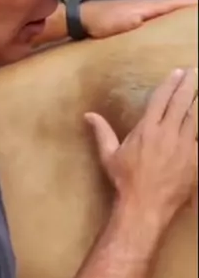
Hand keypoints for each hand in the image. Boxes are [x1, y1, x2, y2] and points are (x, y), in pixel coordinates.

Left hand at [80, 0, 197, 38]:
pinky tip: (162, 34)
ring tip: (187, 27)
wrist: (81, 20)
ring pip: (161, 15)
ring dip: (175, 18)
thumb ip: (143, 21)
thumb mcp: (127, 21)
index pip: (174, 3)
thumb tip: (161, 25)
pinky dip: (161, 24)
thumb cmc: (104, 20)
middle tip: (197, 20)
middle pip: (171, 7)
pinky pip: (151, 22)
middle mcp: (145, 8)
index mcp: (148, 6)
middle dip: (186, 11)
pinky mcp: (128, 22)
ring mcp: (136, 14)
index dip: (190, 4)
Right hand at [85, 68, 196, 230]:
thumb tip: (88, 115)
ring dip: (197, 103)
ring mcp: (184, 146)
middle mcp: (167, 133)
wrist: (145, 205)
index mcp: (147, 129)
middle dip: (189, 85)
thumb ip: (102, 132)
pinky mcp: (195, 159)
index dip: (171, 83)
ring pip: (195, 118)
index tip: (178, 72)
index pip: (161, 99)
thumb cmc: (125, 181)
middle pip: (182, 102)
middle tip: (194, 73)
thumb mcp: (109, 156)